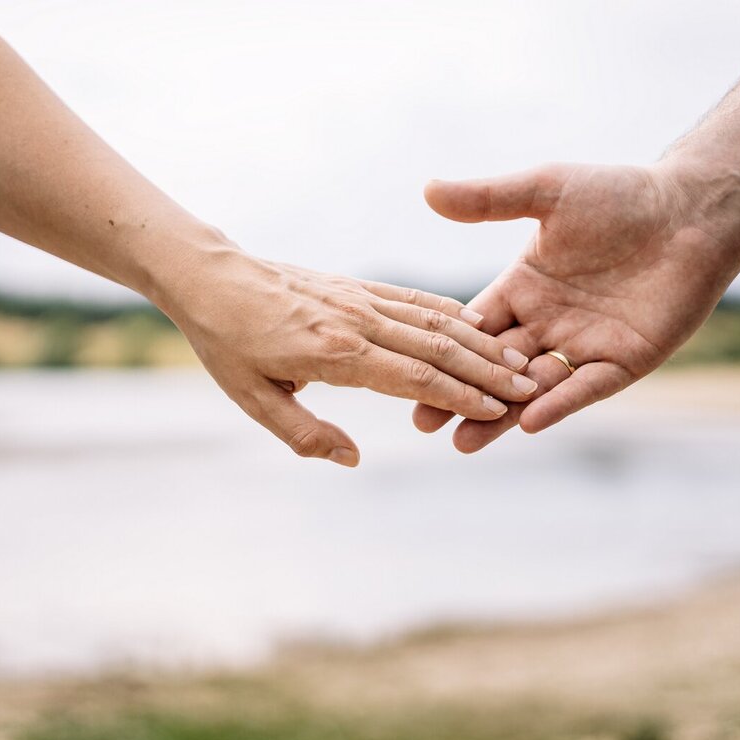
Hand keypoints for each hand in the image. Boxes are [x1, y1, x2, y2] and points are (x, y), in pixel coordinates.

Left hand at [159, 247, 538, 465]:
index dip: (461, 397)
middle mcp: (356, 322)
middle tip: (528, 391)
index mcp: (335, 355)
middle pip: (437, 348)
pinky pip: (412, 299)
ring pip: (433, 320)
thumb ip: (305, 434)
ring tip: (516, 362)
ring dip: (479, 343)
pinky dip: (450, 313)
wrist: (210, 278)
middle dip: (487, 372)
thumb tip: (353, 460)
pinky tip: (475, 326)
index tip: (497, 411)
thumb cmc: (226, 343)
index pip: (414, 379)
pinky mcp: (355, 286)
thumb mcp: (253, 400)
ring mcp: (359, 299)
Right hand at [411, 161, 739, 451]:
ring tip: (463, 442)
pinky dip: (558, 404)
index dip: (439, 352)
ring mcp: (583, 346)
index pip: (472, 329)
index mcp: (522, 290)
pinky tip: (529, 420)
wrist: (693, 210)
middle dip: (458, 395)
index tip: (403, 374)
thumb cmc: (621, 195)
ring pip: (532, 389)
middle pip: (492, 368)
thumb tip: (428, 190)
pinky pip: (585, 387)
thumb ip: (488, 199)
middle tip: (423, 422)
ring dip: (499, 415)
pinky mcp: (623, 361)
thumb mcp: (546, 190)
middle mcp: (546, 324)